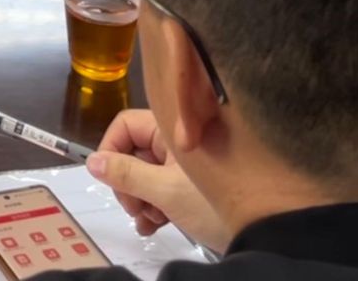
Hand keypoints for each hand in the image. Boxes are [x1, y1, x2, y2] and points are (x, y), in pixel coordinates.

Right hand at [89, 110, 227, 251]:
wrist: (266, 232)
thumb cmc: (214, 204)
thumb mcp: (165, 191)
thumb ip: (126, 175)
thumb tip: (92, 161)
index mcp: (172, 129)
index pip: (125, 125)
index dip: (111, 150)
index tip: (109, 180)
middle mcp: (178, 140)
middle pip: (134, 151)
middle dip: (127, 182)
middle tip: (133, 208)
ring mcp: (186, 163)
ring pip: (146, 172)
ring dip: (139, 197)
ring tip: (147, 220)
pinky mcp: (193, 184)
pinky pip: (162, 186)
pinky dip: (154, 203)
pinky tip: (154, 225)